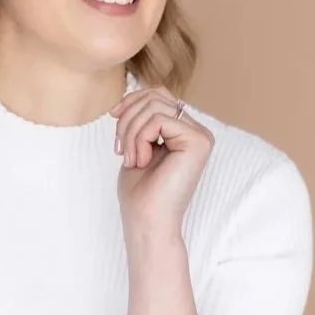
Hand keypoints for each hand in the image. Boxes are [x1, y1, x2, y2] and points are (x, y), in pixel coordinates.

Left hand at [110, 86, 213, 242]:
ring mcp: (201, 136)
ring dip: (131, 132)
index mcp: (185, 131)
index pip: (158, 94)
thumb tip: (135, 92)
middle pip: (155, 96)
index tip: (113, 119)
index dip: (131, 101)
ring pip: (154, 106)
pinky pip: (159, 120)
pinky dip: (140, 139)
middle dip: (128, 119)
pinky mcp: (198, 142)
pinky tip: (142, 161)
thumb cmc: (140, 192)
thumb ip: (142, 119)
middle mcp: (197, 131)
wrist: (146, 221)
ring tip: (131, 158)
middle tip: (120, 149)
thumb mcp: (137, 144)